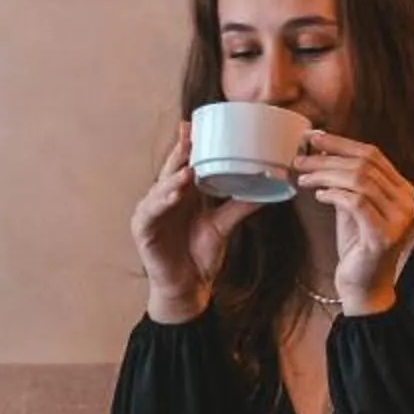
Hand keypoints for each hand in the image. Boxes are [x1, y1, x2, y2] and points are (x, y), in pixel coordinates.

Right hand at [132, 122, 262, 322]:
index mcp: (181, 194)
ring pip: (160, 188)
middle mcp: (164, 199)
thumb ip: (241, 206)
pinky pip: (151, 212)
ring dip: (173, 177)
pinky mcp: (143, 230)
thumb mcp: (223, 226)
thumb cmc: (200, 256)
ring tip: (187, 168)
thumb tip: (270, 188)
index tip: (195, 125)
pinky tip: (174, 194)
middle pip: (170, 170)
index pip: (182, 164)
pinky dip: (162, 201)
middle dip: (178, 152)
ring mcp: (151, 213)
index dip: (187, 145)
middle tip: (188, 133)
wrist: (188, 288)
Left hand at [295, 130, 413, 314]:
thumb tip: (320, 150)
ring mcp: (399, 218)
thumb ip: (345, 181)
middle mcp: (407, 201)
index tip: (313, 137)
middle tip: (300, 157)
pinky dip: (334, 194)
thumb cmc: (356, 247)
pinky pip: (356, 203)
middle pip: (365, 164)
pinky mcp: (384, 235)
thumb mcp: (352, 207)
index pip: (373, 154)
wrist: (364, 289)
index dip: (341, 142)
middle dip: (328, 157)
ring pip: (359, 180)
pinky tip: (318, 195)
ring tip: (303, 176)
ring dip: (326, 174)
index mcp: (403, 190)